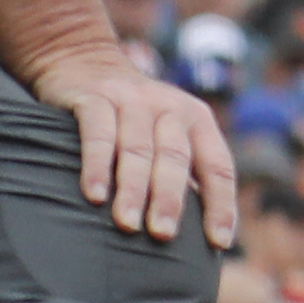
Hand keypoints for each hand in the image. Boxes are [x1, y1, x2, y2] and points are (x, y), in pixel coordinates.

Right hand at [23, 48, 240, 246]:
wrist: (82, 60)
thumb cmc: (131, 117)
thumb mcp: (164, 133)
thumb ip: (181, 171)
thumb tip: (197, 238)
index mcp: (197, 120)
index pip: (218, 166)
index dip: (221, 204)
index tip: (219, 242)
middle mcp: (170, 108)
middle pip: (175, 159)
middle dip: (170, 199)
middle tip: (163, 235)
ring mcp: (131, 100)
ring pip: (137, 149)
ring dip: (132, 189)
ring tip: (128, 224)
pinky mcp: (93, 97)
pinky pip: (97, 133)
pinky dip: (96, 165)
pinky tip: (93, 195)